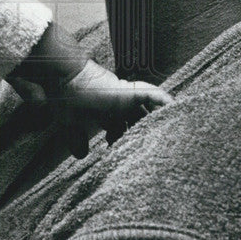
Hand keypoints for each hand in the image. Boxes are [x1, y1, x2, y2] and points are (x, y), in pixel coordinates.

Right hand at [53, 61, 172, 157]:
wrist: (65, 82)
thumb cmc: (66, 100)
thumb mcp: (71, 125)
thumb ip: (77, 140)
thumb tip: (81, 156)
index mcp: (109, 112)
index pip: (126, 129)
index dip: (129, 142)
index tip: (129, 158)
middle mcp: (121, 105)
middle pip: (141, 122)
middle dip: (147, 135)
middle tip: (153, 152)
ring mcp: (127, 98)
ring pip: (151, 110)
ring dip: (160, 121)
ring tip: (171, 137)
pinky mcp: (131, 92)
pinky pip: (155, 96)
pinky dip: (166, 103)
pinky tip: (175, 111)